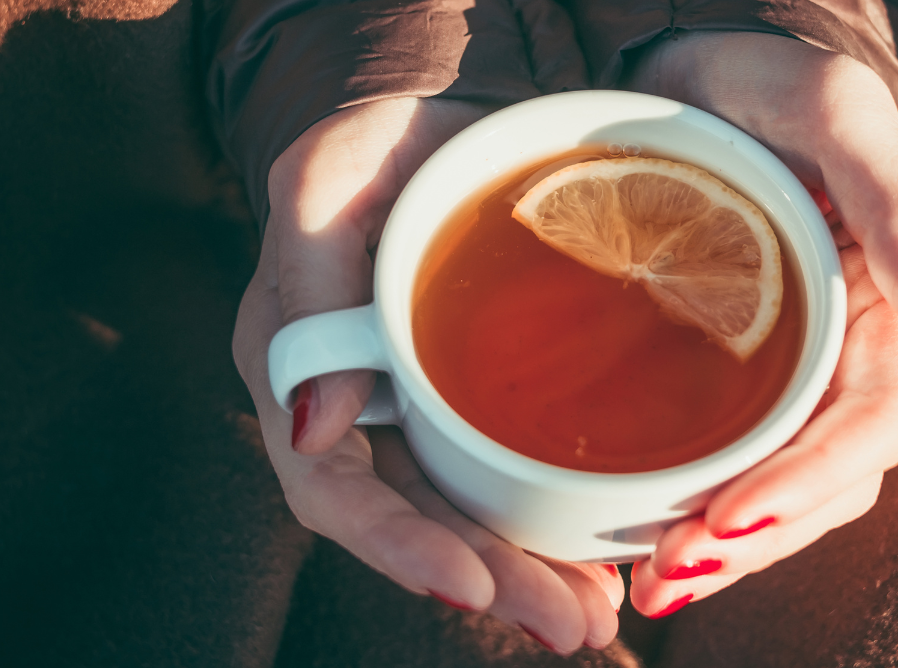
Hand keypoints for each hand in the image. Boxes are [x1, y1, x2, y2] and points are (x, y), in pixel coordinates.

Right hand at [232, 98, 623, 653]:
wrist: (430, 123)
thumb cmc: (369, 143)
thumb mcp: (327, 180)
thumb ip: (309, 281)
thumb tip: (311, 427)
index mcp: (297, 366)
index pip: (333, 486)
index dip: (397, 543)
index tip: (472, 583)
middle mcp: (351, 408)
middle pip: (413, 521)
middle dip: (490, 581)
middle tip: (571, 622)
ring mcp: (411, 410)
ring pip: (465, 514)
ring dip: (529, 573)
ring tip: (594, 613)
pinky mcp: (468, 400)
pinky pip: (502, 476)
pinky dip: (549, 522)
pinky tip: (600, 557)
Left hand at [621, 32, 897, 614]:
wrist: (699, 67)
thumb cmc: (774, 79)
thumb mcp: (837, 116)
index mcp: (891, 304)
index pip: (873, 421)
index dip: (810, 480)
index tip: (730, 518)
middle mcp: (851, 350)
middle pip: (830, 478)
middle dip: (760, 537)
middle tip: (671, 576)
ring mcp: (798, 367)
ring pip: (787, 485)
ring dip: (731, 549)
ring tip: (658, 585)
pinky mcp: (742, 373)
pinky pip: (738, 457)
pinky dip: (702, 508)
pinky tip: (648, 540)